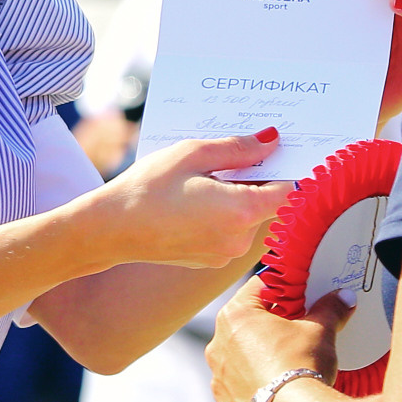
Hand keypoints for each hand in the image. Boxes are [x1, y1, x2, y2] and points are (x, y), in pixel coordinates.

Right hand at [71, 130, 290, 270]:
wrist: (111, 230)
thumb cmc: (148, 189)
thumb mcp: (193, 154)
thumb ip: (239, 149)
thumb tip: (272, 142)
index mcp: (242, 211)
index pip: (290, 190)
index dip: (290, 168)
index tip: (283, 150)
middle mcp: (239, 239)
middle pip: (268, 203)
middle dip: (258, 178)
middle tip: (235, 154)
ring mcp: (225, 253)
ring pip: (248, 217)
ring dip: (238, 195)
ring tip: (206, 175)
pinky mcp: (210, 259)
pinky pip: (229, 230)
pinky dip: (222, 213)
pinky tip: (195, 197)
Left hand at [209, 282, 349, 401]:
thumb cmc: (301, 368)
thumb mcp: (320, 331)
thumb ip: (329, 308)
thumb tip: (342, 297)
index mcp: (234, 317)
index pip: (257, 289)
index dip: (281, 291)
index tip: (297, 299)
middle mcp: (217, 346)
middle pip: (245, 326)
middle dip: (269, 328)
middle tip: (296, 333)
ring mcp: (217, 381)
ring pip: (238, 363)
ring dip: (257, 362)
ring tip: (287, 369)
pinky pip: (237, 396)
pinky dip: (253, 394)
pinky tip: (275, 396)